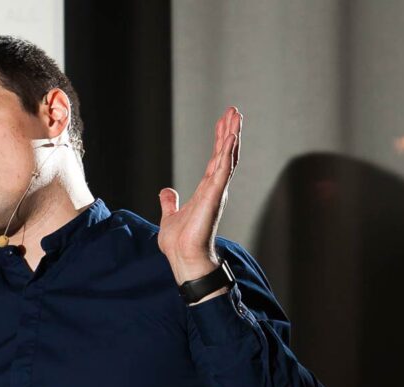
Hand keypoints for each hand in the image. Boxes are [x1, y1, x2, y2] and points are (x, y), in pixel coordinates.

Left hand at [157, 107, 241, 292]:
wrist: (183, 259)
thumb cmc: (180, 243)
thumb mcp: (170, 216)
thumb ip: (170, 203)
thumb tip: (167, 192)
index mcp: (206, 190)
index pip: (215, 159)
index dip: (220, 140)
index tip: (224, 122)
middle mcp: (214, 188)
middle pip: (225, 153)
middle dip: (229, 131)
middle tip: (234, 111)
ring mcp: (216, 191)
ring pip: (227, 157)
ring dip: (232, 136)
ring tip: (236, 116)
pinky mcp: (214, 197)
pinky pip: (223, 170)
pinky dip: (228, 153)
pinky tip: (232, 138)